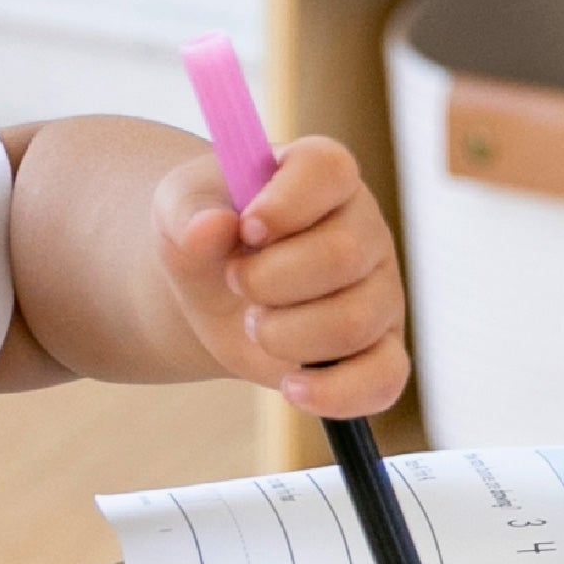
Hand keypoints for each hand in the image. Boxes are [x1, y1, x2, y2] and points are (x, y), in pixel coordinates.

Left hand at [157, 130, 406, 416]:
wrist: (215, 292)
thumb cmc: (208, 234)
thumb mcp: (179, 209)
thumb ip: (188, 212)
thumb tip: (208, 228)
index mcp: (321, 174)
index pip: (329, 171)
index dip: (285, 204)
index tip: (244, 228)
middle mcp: (363, 227)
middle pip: (343, 256)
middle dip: (269, 282)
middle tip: (235, 284)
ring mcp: (379, 290)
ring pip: (356, 322)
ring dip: (285, 334)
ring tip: (255, 325)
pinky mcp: (380, 348)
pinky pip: (384, 377)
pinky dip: (335, 392)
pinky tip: (291, 386)